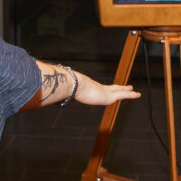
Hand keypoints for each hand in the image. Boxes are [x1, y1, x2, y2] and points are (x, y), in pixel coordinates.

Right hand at [25, 62, 139, 109]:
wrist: (73, 85)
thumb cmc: (68, 89)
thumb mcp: (64, 94)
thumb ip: (57, 95)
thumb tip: (43, 94)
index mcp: (90, 89)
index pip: (100, 89)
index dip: (105, 89)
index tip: (108, 89)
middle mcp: (99, 88)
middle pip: (112, 88)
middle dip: (119, 87)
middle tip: (126, 86)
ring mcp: (105, 91)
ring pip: (119, 90)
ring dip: (126, 91)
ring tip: (134, 90)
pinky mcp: (109, 94)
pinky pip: (123, 94)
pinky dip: (130, 94)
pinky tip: (137, 94)